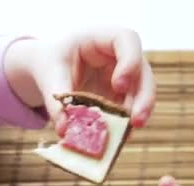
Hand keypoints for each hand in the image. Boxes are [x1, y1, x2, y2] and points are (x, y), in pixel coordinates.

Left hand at [5, 26, 155, 129]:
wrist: (49, 70)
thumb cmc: (51, 63)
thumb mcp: (49, 75)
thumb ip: (57, 100)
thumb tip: (65, 130)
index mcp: (102, 38)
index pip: (127, 40)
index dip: (129, 61)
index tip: (118, 84)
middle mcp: (119, 57)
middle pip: (142, 71)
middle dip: (143, 97)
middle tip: (136, 121)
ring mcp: (124, 77)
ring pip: (141, 94)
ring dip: (136, 115)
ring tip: (126, 136)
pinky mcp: (121, 97)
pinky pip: (128, 111)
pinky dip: (123, 125)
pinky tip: (117, 140)